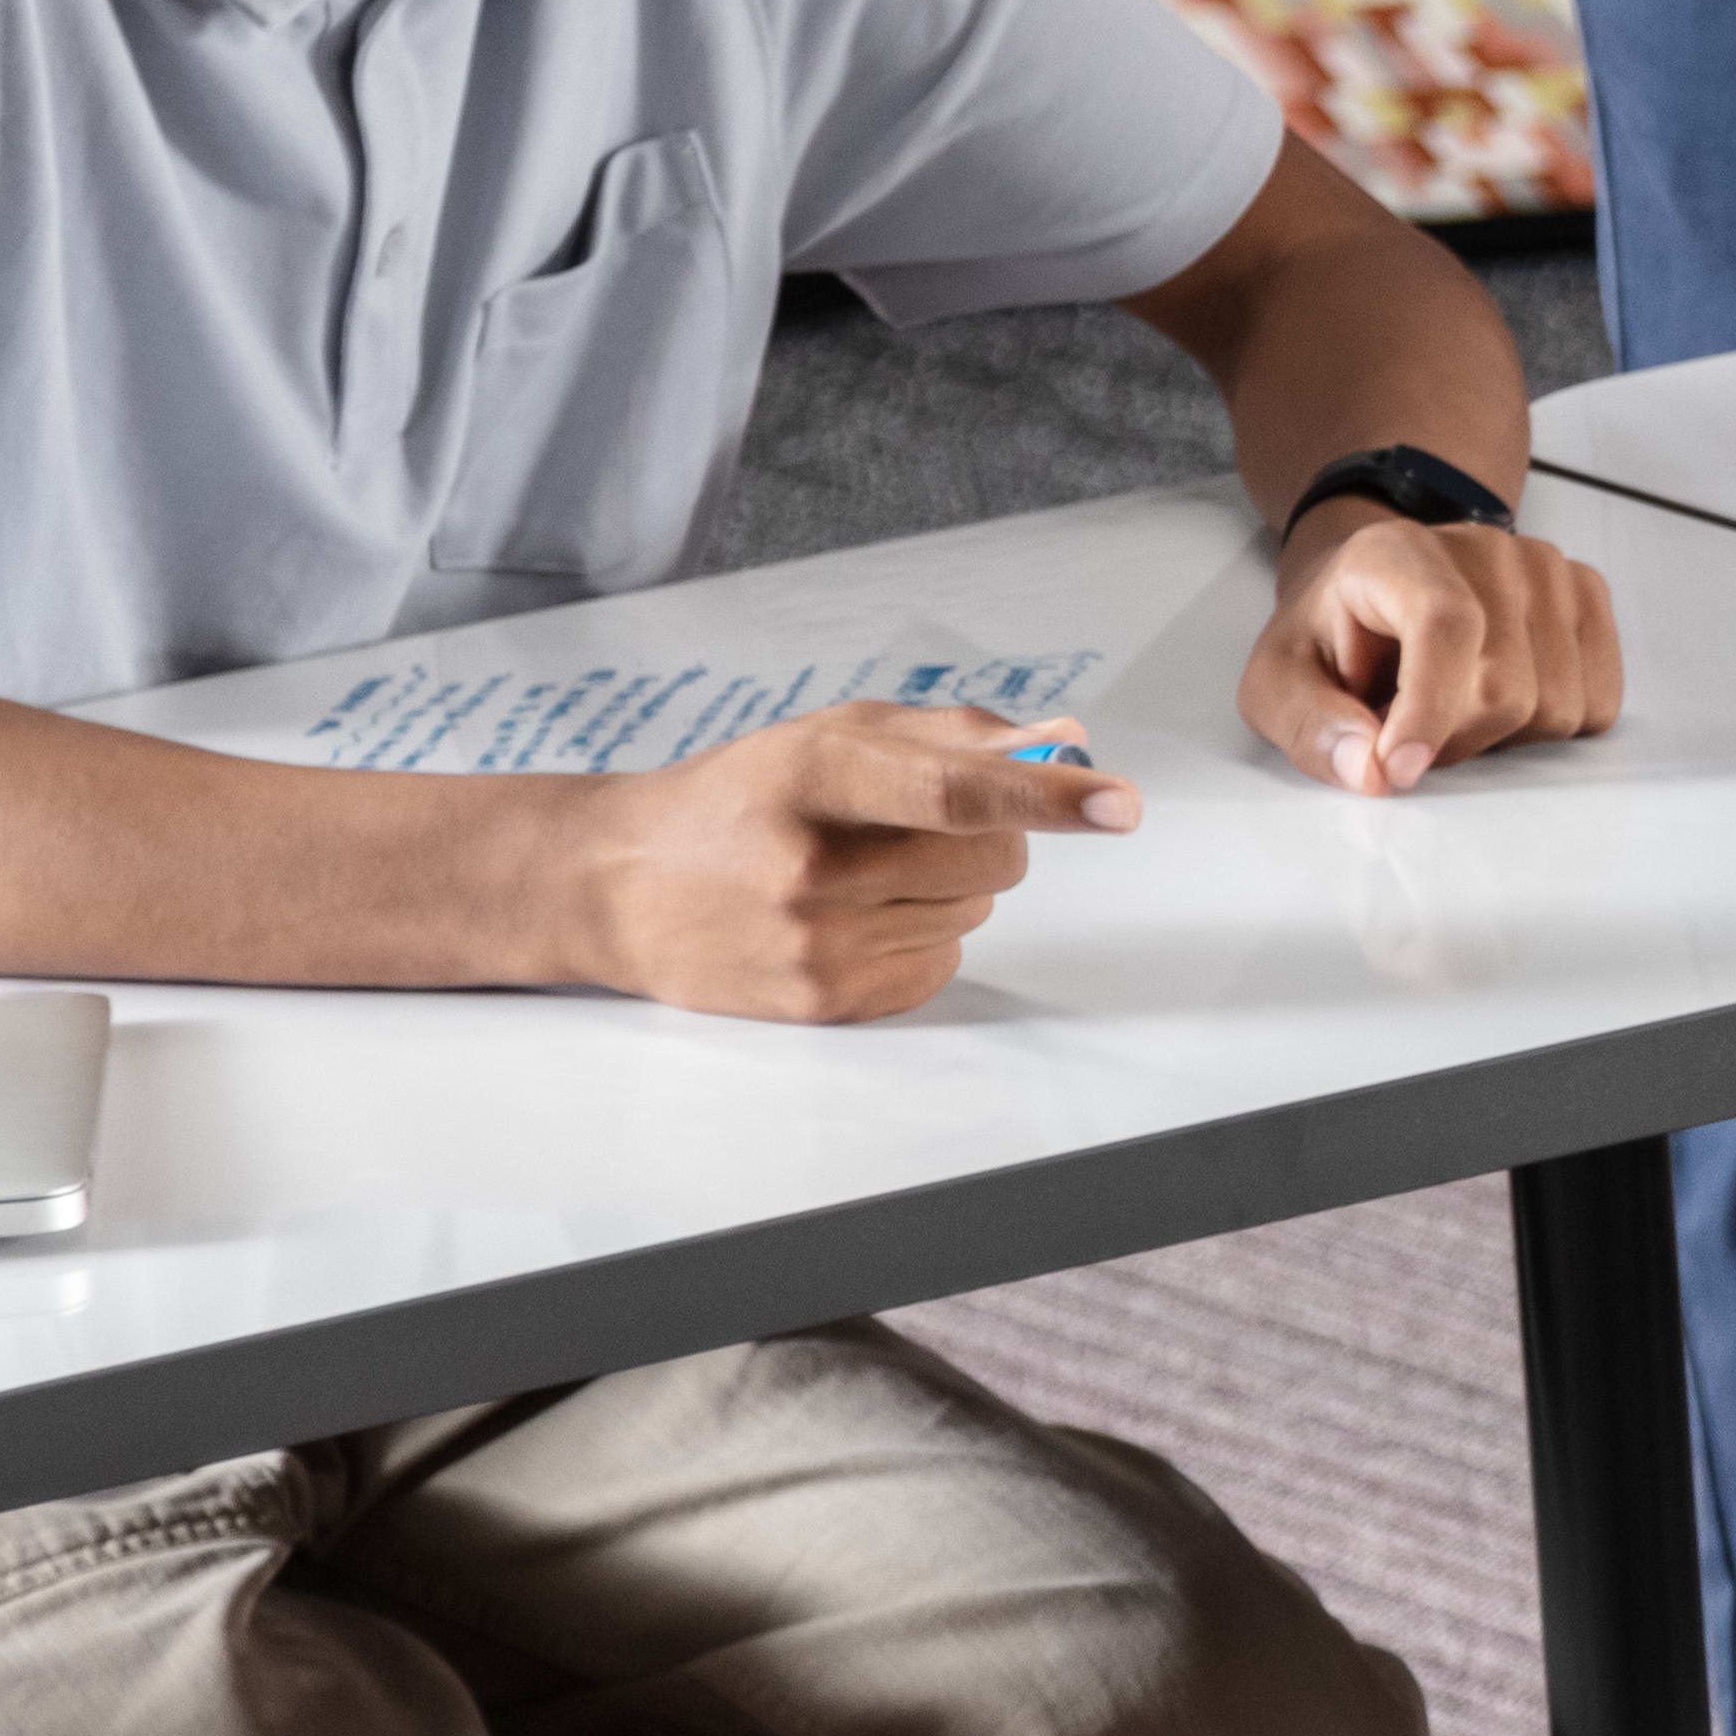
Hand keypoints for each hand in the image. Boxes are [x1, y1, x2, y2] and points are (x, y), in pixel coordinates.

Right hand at [544, 704, 1130, 1024]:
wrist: (616, 883)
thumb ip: (956, 734)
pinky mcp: (821, 1002)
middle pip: (993, 858)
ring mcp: (813, 942)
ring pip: (975, 913)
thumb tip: (1066, 740)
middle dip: (987, 836)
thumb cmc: (743, 795)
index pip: (953, 790)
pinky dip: (920, 939)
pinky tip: (848, 919)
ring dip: (946, 889)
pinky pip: (942, 966)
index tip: (1120, 803)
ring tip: (857, 873)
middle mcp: (812, 865)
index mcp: (814, 774)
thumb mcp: (832, 735)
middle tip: (910, 828)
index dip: (1047, 797)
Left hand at [1248, 507, 1631, 797]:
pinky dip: (1550, 727)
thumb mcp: (1279, 681)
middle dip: (1454, 741)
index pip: (1445, 624)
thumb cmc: (1333, 638)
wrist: (1378, 590)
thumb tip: (1369, 771)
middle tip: (1408, 735)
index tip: (1399, 769)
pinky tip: (1502, 702)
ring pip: (1558, 705)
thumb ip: (1309, 725)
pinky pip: (1599, 702)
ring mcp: (1547, 568)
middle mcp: (1485, 549)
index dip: (1431, 708)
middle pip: (1506, 688)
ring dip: (1502, 739)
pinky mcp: (1587, 596)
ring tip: (1454, 712)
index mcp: (1397, 554)